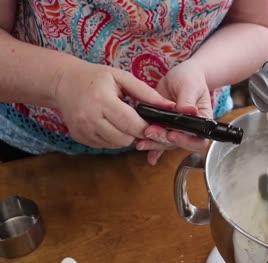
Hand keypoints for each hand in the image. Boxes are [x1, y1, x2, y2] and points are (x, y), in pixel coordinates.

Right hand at [54, 62, 174, 148]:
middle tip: (140, 122)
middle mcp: (90, 118)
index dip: (147, 128)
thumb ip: (146, 93)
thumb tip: (169, 106)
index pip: (131, 124)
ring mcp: (83, 130)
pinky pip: (105, 145)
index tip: (155, 124)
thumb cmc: (96, 77)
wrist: (64, 82)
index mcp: (102, 100)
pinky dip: (113, 138)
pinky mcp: (80, 137)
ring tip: (124, 121)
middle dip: (137, 133)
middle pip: (125, 139)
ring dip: (126, 137)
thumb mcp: (122, 78)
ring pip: (116, 145)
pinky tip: (111, 124)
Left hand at [135, 59, 212, 164]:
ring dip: (154, 144)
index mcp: (201, 121)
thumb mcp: (190, 86)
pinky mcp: (165, 128)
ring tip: (140, 143)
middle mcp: (190, 129)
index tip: (172, 134)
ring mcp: (176, 130)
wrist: (180, 77)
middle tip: (149, 132)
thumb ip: (188, 99)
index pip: (198, 139)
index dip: (185, 140)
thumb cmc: (191, 79)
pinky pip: (159, 140)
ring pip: (166, 143)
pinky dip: (152, 148)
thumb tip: (187, 110)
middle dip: (163, 140)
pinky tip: (144, 151)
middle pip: (179, 143)